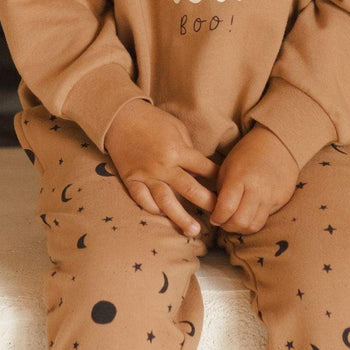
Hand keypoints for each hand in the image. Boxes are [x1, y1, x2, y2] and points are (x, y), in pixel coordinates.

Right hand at [105, 100, 218, 237]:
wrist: (121, 117)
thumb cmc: (153, 120)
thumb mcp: (178, 129)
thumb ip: (189, 150)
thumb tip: (201, 170)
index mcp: (178, 150)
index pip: (205, 169)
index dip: (218, 179)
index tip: (228, 189)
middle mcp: (163, 166)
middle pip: (190, 189)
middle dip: (207, 203)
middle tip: (221, 216)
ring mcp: (146, 175)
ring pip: (166, 201)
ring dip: (181, 217)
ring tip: (194, 231)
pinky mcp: (131, 180)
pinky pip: (142, 199)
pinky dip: (153, 209)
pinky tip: (163, 216)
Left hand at [208, 124, 298, 234]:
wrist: (278, 144)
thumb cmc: (247, 154)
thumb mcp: (227, 167)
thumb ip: (221, 192)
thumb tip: (216, 214)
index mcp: (239, 178)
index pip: (226, 209)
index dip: (216, 218)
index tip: (214, 218)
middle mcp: (257, 189)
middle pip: (240, 222)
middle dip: (227, 226)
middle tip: (223, 221)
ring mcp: (272, 196)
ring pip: (254, 226)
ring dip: (241, 227)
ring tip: (235, 219)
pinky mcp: (282, 200)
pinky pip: (265, 219)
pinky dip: (254, 220)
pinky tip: (249, 213)